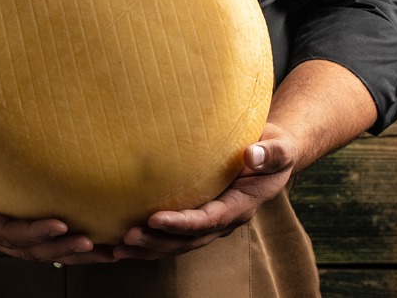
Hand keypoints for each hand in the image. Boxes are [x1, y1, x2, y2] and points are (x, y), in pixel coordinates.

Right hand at [0, 149, 116, 264]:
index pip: (4, 232)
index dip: (32, 232)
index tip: (59, 225)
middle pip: (29, 249)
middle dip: (61, 248)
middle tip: (91, 243)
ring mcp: (4, 231)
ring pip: (43, 249)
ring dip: (75, 253)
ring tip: (109, 252)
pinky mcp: (16, 223)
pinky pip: (45, 238)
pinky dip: (71, 242)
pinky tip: (100, 241)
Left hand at [113, 123, 297, 259]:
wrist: (272, 157)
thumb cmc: (275, 149)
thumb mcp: (280, 149)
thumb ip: (269, 153)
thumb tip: (251, 155)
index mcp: (240, 206)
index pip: (209, 220)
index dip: (183, 223)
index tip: (155, 219)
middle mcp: (224, 220)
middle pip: (187, 240)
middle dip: (157, 242)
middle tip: (127, 237)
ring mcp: (210, 222)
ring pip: (176, 244)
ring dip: (148, 248)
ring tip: (116, 248)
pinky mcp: (198, 217)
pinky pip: (172, 236)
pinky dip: (148, 242)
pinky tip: (119, 244)